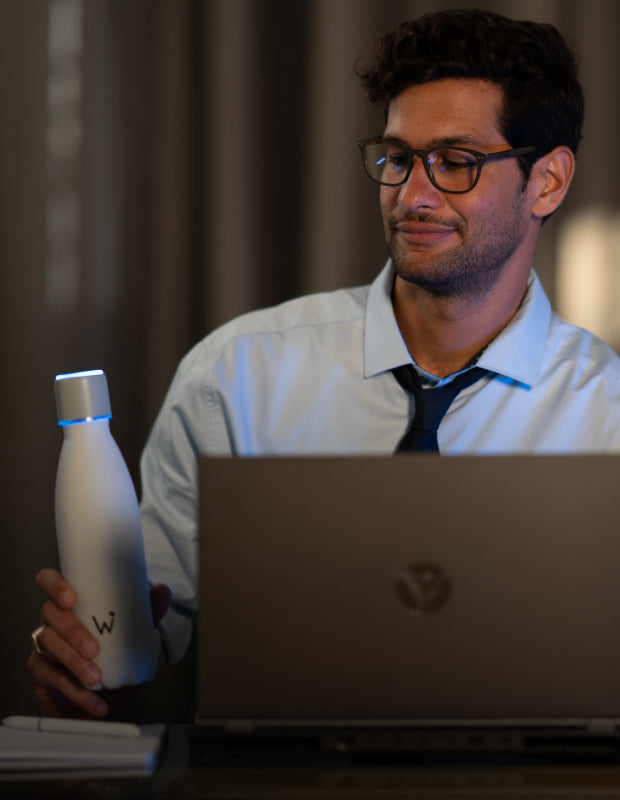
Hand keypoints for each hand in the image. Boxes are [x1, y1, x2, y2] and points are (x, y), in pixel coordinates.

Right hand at [27, 568, 170, 717]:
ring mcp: (43, 646)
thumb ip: (146, 611)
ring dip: (74, 664)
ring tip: (96, 679)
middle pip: (51, 616)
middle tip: (94, 650)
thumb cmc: (112, 651)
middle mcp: (52, 620)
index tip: (71, 598)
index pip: (49, 581)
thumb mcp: (130, 631)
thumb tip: (162, 590)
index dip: (54, 585)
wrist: (103, 691)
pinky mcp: (40, 673)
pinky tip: (96, 702)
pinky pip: (53, 680)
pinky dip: (78, 694)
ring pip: (50, 647)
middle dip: (73, 632)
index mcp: (70, 602)